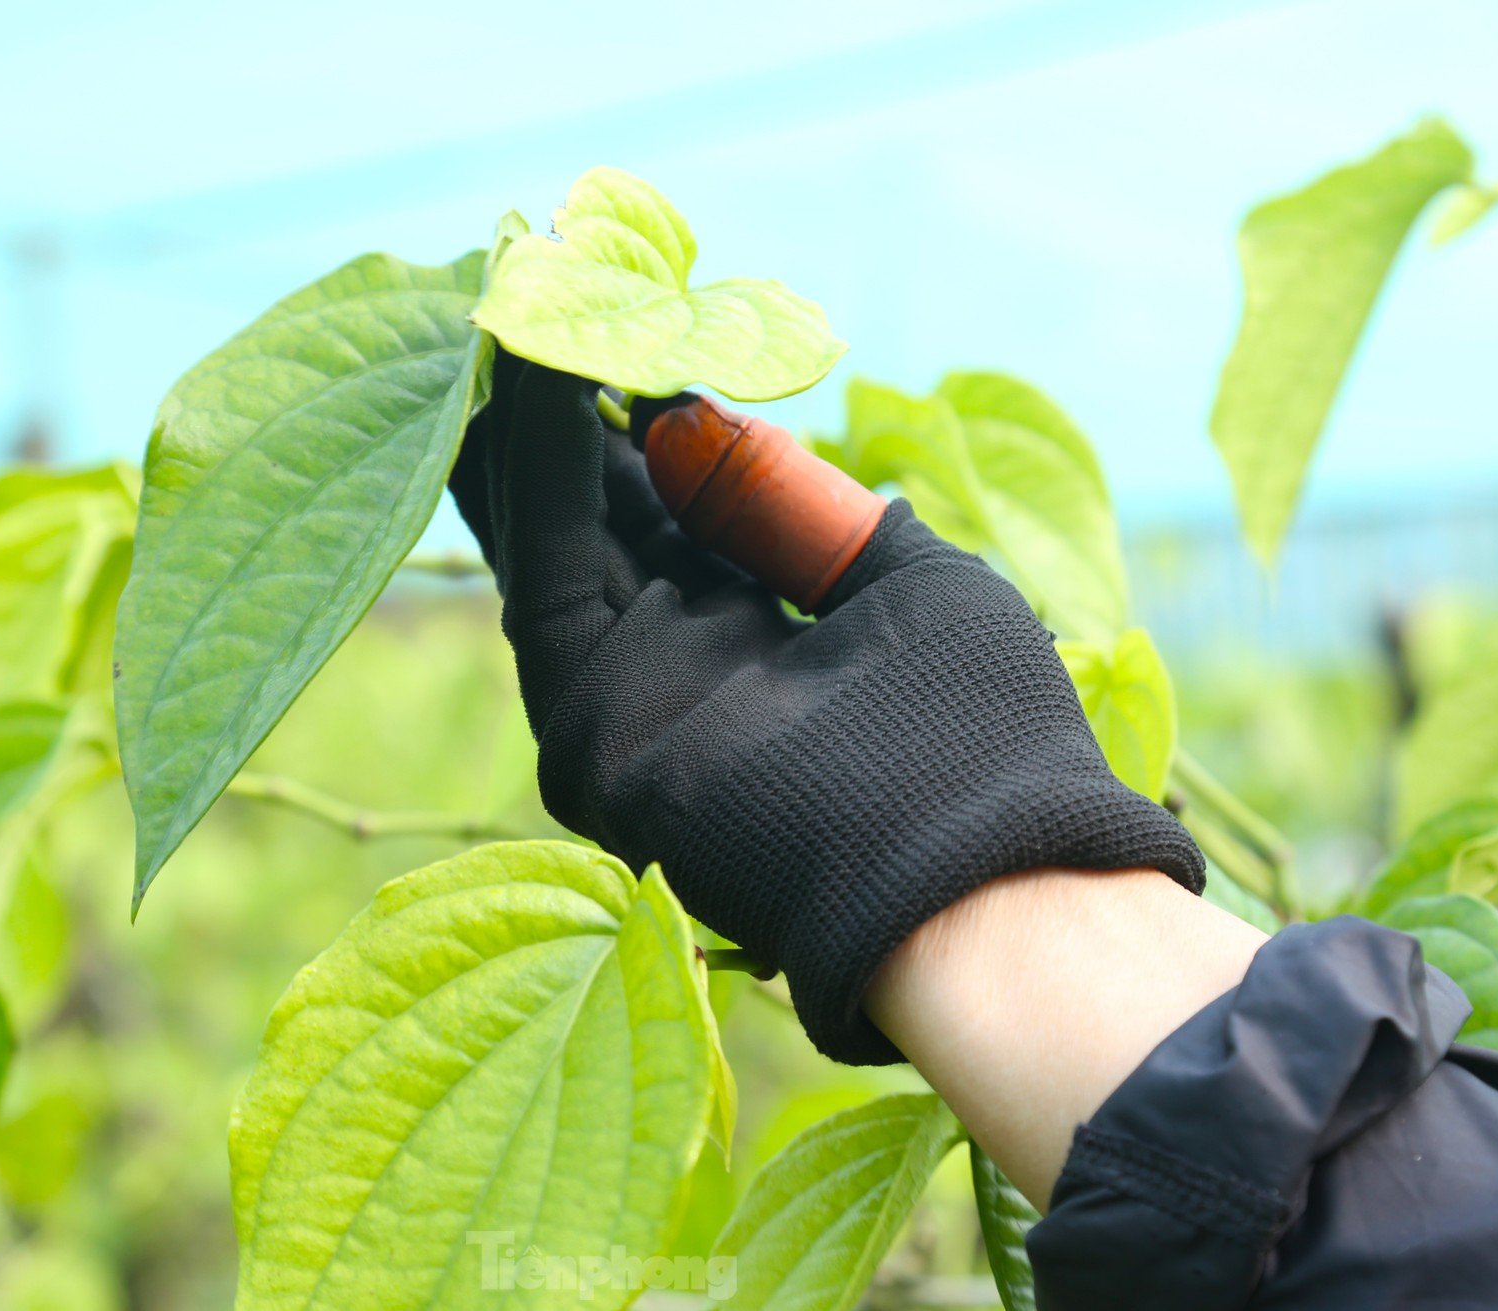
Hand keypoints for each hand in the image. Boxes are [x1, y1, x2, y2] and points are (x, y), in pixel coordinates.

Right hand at [449, 352, 1204, 1062]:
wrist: (984, 886)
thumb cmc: (980, 737)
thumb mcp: (901, 582)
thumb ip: (792, 507)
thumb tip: (693, 423)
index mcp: (757, 634)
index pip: (674, 505)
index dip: (642, 411)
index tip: (623, 310)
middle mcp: (679, 662)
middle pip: (593, 516)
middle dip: (558, 406)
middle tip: (530, 283)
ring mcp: (625, 699)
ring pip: (547, 538)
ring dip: (524, 419)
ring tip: (512, 289)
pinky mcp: (589, 724)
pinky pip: (543, 577)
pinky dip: (533, 470)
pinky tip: (534, 367)